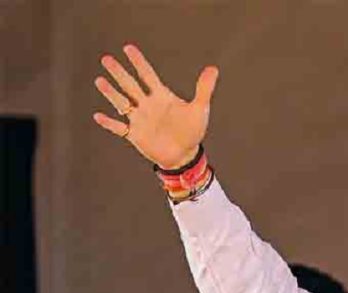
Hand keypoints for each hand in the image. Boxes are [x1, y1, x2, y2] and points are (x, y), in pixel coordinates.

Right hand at [92, 45, 218, 169]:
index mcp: (161, 96)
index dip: (139, 62)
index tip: (128, 48)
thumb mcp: (199, 109)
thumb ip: (204, 89)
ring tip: (100, 81)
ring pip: (122, 103)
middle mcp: (147, 105)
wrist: (185, 155)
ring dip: (111, 93)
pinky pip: (119, 128)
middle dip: (119, 73)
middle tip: (106, 59)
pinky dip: (109, 123)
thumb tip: (213, 69)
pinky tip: (98, 116)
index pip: (147, 75)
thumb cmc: (192, 131)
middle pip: (130, 85)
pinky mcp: (135, 134)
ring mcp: (139, 119)